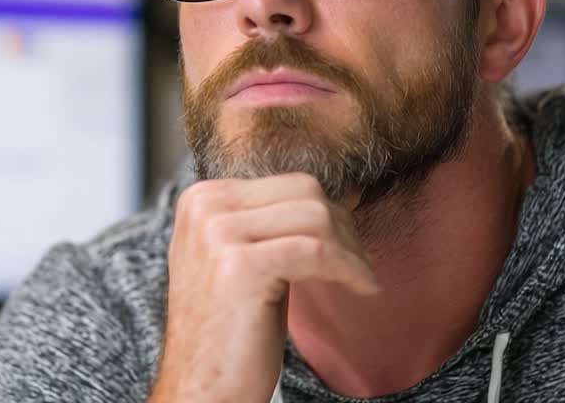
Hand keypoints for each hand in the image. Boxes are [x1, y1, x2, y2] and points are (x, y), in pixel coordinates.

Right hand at [148, 173, 379, 402]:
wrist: (201, 389)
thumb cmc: (231, 332)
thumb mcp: (250, 261)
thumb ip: (281, 223)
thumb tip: (350, 192)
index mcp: (202, 198)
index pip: (290, 183)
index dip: (332, 214)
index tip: (352, 247)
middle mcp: (204, 207)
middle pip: (306, 192)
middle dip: (344, 228)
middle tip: (357, 267)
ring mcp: (217, 233)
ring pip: (316, 216)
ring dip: (351, 250)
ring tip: (359, 280)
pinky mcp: (240, 265)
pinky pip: (317, 250)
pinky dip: (349, 268)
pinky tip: (363, 289)